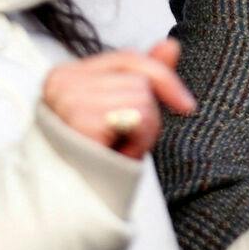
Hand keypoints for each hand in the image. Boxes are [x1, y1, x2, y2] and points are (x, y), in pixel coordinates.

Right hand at [41, 38, 194, 159]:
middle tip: (126, 143)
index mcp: (66, 75)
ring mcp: (68, 97)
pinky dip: (141, 139)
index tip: (187, 106)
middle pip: (139, 77)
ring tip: (118, 151)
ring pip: (142, 95)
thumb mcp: (123, 115)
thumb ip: (144, 78)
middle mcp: (62, 81)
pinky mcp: (80, 118)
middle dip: (148, 115)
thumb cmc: (95, 160)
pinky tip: (119, 156)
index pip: (127, 58)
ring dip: (144, 131)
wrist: (70, 205)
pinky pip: (139, 113)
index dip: (163, 77)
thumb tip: (171, 44)